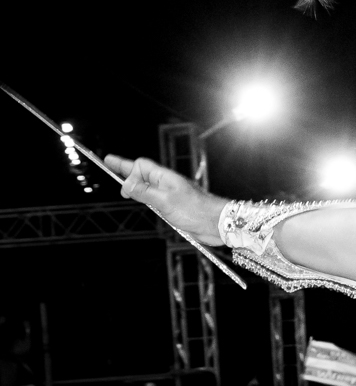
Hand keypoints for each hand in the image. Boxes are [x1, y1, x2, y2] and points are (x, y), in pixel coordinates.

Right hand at [104, 155, 226, 246]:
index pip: (140, 165)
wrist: (217, 223)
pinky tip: (145, 203)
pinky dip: (147, 199)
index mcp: (164, 177)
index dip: (124, 166)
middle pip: (142, 174)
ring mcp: (171, 195)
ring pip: (149, 188)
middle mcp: (166, 184)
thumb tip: (126, 184)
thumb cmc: (195, 210)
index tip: (108, 162)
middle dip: (128, 174)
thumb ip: (145, 192)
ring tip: (125, 189)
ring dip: (137, 188)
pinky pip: (156, 200)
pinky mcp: (175, 208)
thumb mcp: (164, 201)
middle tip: (114, 177)